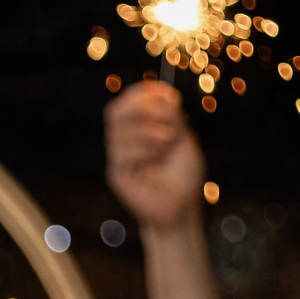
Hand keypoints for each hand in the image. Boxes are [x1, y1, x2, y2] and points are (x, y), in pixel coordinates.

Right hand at [104, 82, 205, 233]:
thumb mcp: (183, 138)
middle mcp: (123, 141)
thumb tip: (163, 96)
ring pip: (118, 131)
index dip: (143, 92)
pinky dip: (143, 149)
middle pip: (115, 111)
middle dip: (142, 107)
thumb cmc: (184, 173)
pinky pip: (121, 153)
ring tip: (169, 141)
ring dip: (148, 130)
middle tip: (169, 116)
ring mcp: (118, 158)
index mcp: (137, 128)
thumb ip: (172, 117)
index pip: (127, 101)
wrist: (182, 206)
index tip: (168, 95)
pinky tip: (157, 158)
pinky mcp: (117, 175)